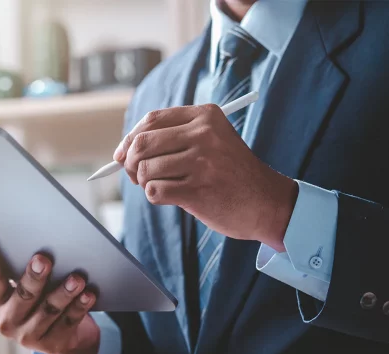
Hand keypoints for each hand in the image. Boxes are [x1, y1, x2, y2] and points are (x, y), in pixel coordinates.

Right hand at [0, 237, 99, 353]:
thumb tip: (36, 242)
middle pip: (24, 296)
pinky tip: (88, 294)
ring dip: (64, 292)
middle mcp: (9, 321)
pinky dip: (80, 306)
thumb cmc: (40, 299)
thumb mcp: (26, 288)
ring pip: (49, 310)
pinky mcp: (54, 344)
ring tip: (76, 278)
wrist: (61, 337)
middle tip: (43, 259)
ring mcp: (30, 335)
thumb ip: (24, 270)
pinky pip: (69, 321)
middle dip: (34, 277)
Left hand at [114, 104, 297, 250]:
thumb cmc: (231, 172)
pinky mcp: (197, 191)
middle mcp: (203, 135)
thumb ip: (174, 137)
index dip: (130, 138)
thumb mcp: (212, 140)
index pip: (151, 120)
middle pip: (142, 144)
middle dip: (130, 162)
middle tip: (136, 175)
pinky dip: (154, 196)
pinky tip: (171, 197)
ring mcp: (201, 163)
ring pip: (146, 169)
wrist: (266, 202)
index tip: (122, 154)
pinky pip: (154, 191)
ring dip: (144, 182)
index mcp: (205, 116)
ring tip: (160, 186)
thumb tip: (124, 150)